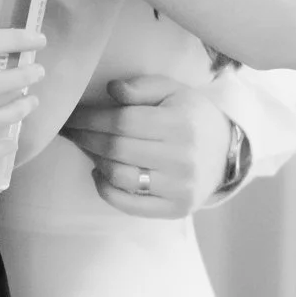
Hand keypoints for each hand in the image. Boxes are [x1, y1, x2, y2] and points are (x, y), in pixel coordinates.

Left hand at [61, 74, 232, 218]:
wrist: (225, 152)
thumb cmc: (190, 116)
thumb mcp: (171, 91)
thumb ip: (141, 87)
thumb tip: (111, 89)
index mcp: (179, 124)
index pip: (122, 122)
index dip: (90, 118)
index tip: (71, 115)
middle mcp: (181, 158)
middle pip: (116, 149)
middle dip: (85, 137)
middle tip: (69, 130)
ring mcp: (179, 188)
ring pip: (119, 177)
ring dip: (94, 160)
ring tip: (86, 146)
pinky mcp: (175, 209)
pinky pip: (129, 204)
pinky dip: (106, 189)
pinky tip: (99, 173)